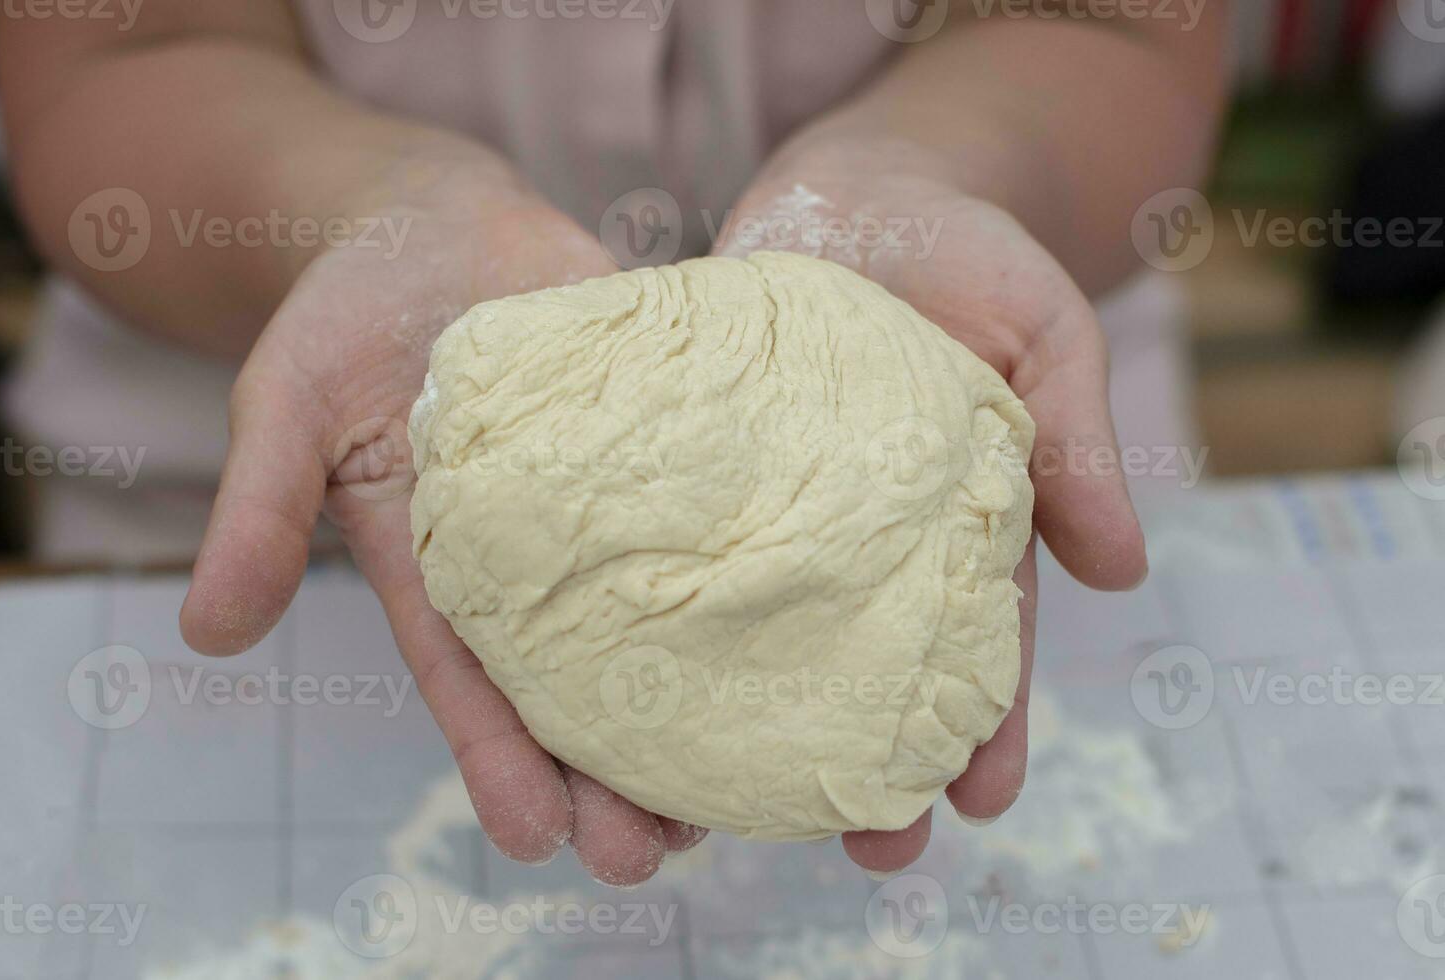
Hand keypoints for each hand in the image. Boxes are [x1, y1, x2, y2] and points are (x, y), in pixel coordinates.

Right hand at [180, 178, 707, 884]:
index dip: (502, 761)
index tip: (541, 841)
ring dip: (700, 692)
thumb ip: (257, 512)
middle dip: (611, 771)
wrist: (431, 223)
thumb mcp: (284, 406)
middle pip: (580, 677)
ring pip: (662, 608)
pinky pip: (721, 492)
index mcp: (442, 565)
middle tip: (655, 854)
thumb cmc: (344, 317)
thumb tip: (205, 636)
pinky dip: (758, 551)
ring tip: (747, 779)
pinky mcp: (669, 425)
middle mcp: (537, 552)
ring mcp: (613, 493)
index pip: (471, 680)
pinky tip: (810, 610)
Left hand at [715, 167, 1147, 871]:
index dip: (985, 722)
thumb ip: (1077, 438)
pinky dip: (661, 618)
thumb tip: (1125, 576)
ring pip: (762, 632)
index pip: (975, 640)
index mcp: (953, 525)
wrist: (857, 189)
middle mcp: (860, 537)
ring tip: (738, 816)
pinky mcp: (699, 468)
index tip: (982, 800)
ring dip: (754, 722)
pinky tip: (636, 690)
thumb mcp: (1045, 334)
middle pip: (865, 663)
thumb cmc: (969, 256)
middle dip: (873, 759)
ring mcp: (775, 508)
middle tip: (874, 852)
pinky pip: (677, 552)